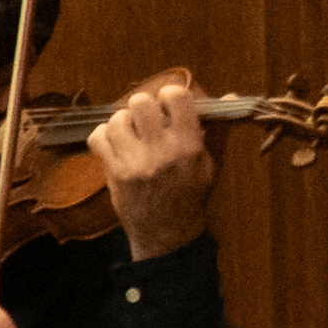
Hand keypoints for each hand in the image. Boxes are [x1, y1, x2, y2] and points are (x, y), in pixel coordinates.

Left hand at [92, 65, 222, 257]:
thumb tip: (229, 96)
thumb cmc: (192, 195)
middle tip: (149, 119)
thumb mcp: (212, 163)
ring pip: (117, 119)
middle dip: (144, 107)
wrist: (167, 233)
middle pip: (141, 103)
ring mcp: (134, 161)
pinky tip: (116, 143)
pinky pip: (98, 137)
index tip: (170, 104)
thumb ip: (218, 129)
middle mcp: (160, 151)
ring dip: (124, 122)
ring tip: (133, 133)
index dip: (170, 94)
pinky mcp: (114, 171)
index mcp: (189, 146)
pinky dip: (104, 136)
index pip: (176, 98)